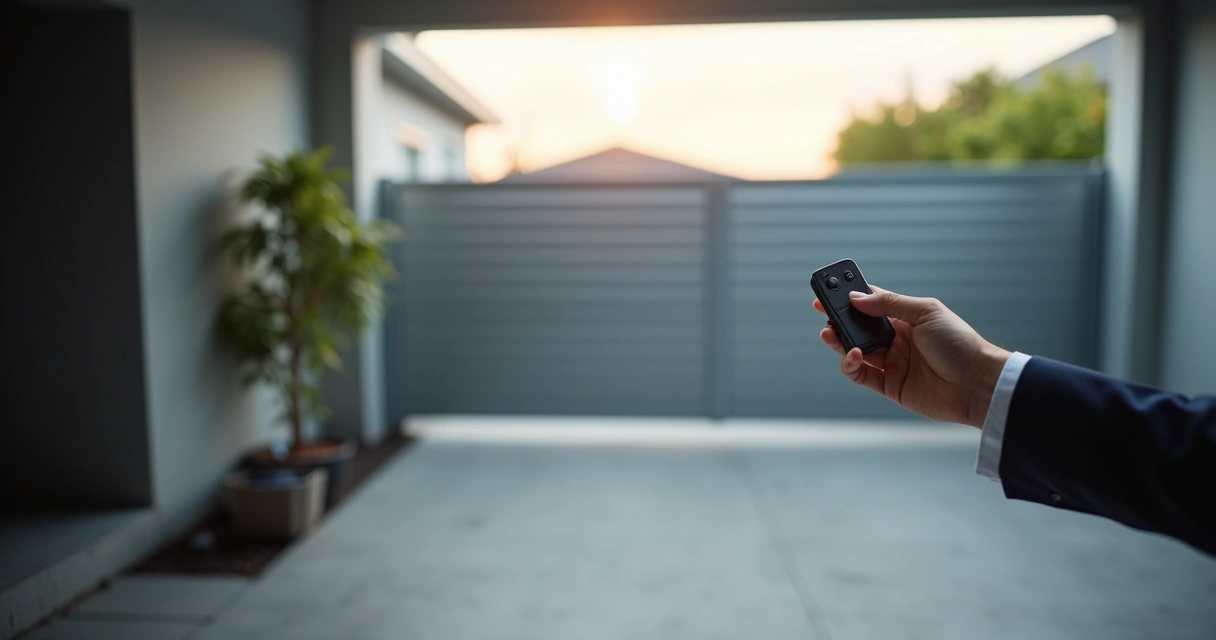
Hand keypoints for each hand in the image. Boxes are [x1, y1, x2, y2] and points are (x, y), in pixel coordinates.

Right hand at [814, 286, 1010, 427]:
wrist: (975, 382)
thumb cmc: (958, 343)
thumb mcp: (925, 312)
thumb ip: (890, 304)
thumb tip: (856, 298)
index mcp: (906, 319)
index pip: (872, 304)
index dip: (850, 297)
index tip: (829, 291)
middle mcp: (896, 340)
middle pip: (858, 328)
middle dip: (838, 319)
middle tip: (822, 311)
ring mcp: (892, 363)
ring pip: (854, 350)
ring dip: (838, 341)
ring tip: (829, 333)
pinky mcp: (889, 385)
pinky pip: (860, 375)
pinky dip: (849, 364)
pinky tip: (851, 354)